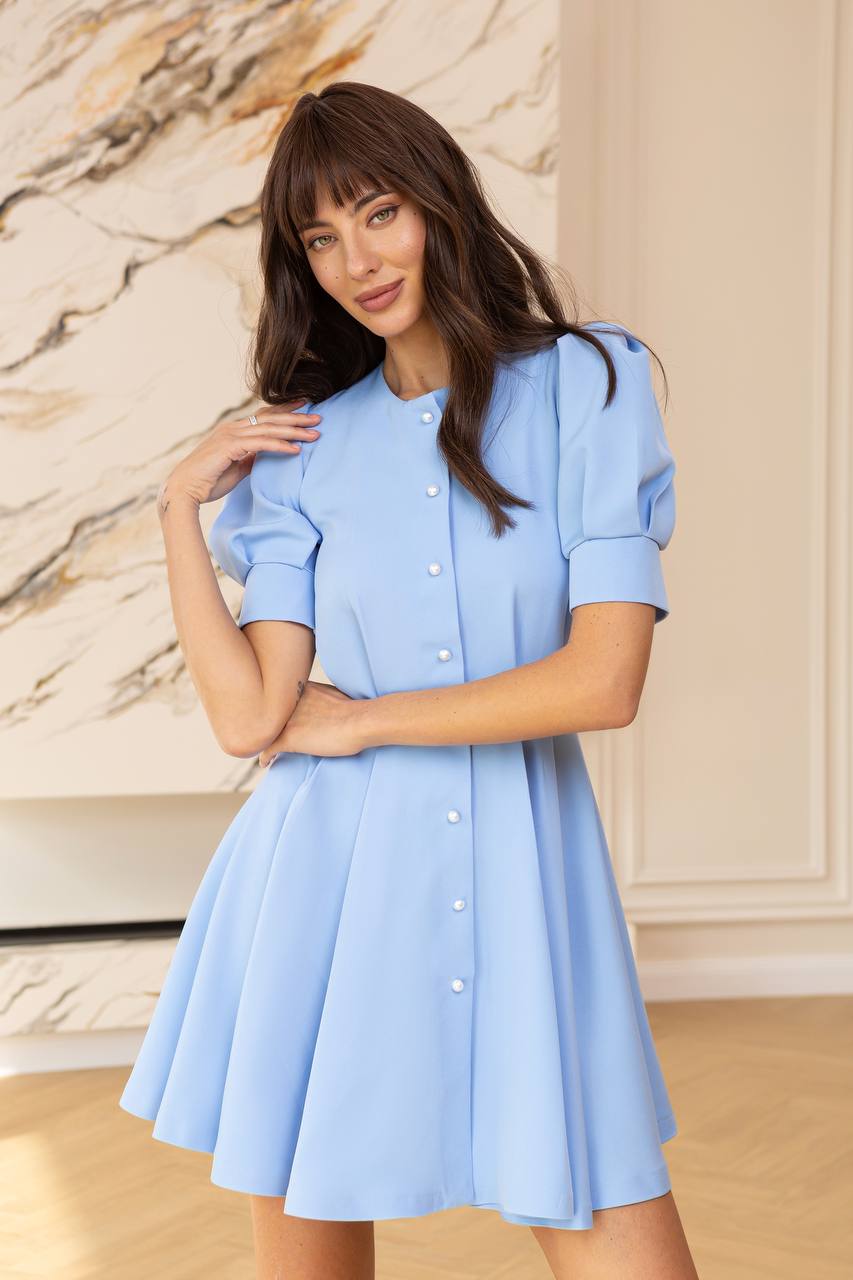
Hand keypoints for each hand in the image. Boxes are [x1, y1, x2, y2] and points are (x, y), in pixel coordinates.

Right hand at [156, 398, 322, 514]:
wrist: (185, 490)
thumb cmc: (208, 480)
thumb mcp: (237, 467)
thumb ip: (251, 458)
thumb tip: (266, 456)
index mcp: (234, 429)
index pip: (264, 416)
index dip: (286, 410)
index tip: (305, 407)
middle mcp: (233, 427)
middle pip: (271, 418)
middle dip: (297, 417)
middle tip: (319, 417)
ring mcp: (231, 435)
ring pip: (269, 428)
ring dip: (294, 431)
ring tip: (314, 434)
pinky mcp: (230, 447)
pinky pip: (261, 443)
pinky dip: (280, 445)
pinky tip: (296, 449)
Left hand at [257, 680, 368, 765]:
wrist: (360, 722)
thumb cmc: (355, 710)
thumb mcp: (333, 695)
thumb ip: (320, 698)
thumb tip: (323, 707)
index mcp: (300, 688)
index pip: (281, 699)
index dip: (279, 712)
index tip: (279, 720)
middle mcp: (289, 702)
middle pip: (271, 714)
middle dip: (270, 725)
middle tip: (269, 735)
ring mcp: (288, 720)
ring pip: (267, 731)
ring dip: (266, 740)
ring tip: (265, 748)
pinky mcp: (289, 738)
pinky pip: (269, 749)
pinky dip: (266, 757)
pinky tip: (266, 763)